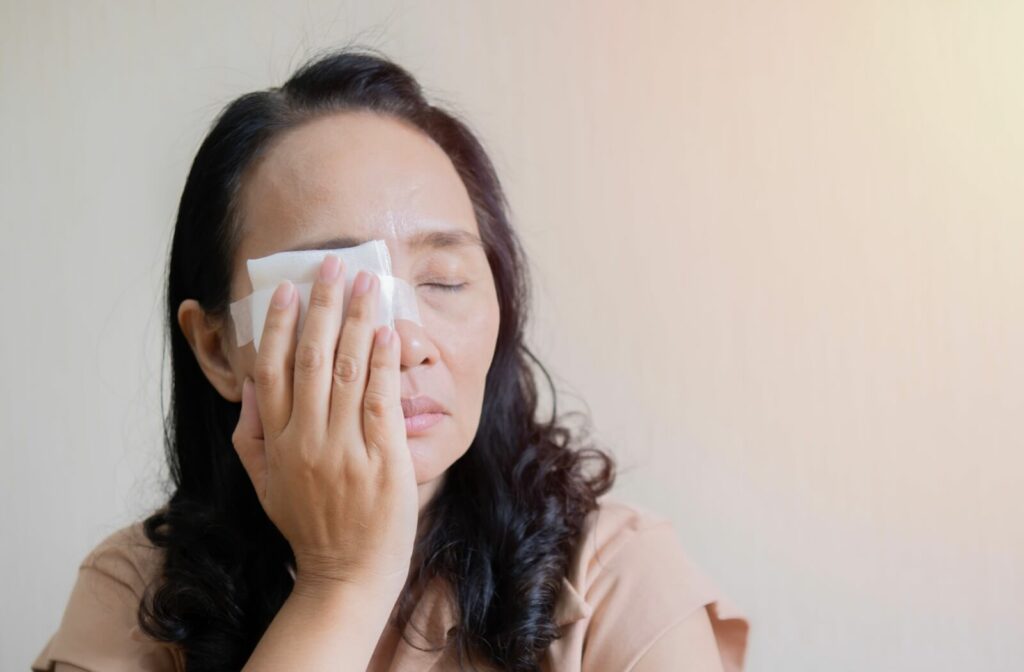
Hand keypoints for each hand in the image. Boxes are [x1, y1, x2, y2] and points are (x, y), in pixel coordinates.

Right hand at [231, 254, 418, 593]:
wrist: (347, 575)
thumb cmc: (309, 527)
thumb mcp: (264, 485)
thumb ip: (252, 436)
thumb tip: (251, 385)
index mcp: (277, 442)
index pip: (272, 369)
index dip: (277, 324)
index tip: (285, 289)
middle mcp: (308, 439)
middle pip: (310, 357)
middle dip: (321, 305)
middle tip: (332, 265)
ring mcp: (346, 447)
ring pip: (346, 369)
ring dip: (356, 319)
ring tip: (364, 282)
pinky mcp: (383, 457)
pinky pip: (380, 398)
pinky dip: (382, 360)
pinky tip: (385, 329)